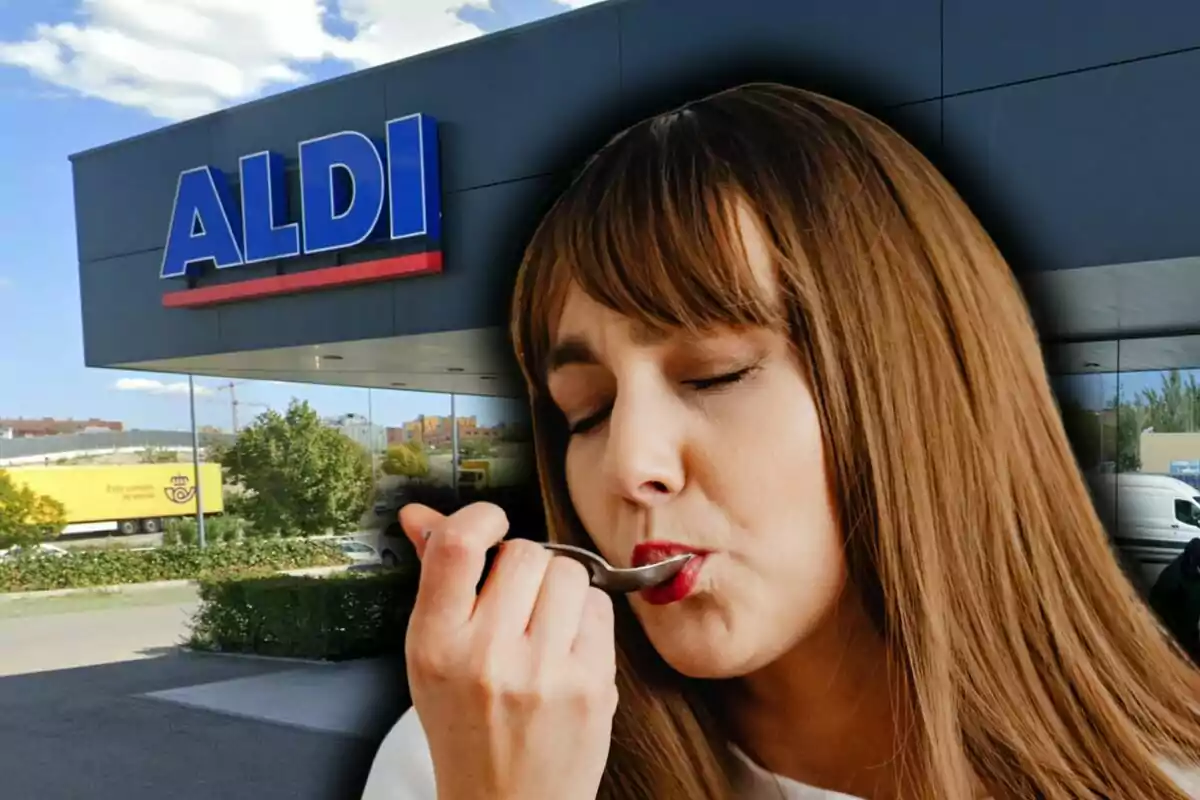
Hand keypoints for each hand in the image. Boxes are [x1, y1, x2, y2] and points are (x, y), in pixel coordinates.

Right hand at [401, 502, 616, 799]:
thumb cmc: (465, 725)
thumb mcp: (430, 657)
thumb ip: (435, 579)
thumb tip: (420, 513)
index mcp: (435, 644)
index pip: (456, 547)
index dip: (480, 517)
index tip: (490, 525)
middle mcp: (488, 656)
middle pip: (526, 552)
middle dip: (525, 564)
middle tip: (517, 598)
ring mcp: (545, 672)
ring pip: (570, 571)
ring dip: (560, 585)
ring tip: (544, 622)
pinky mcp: (593, 684)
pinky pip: (601, 606)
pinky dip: (587, 615)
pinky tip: (568, 646)